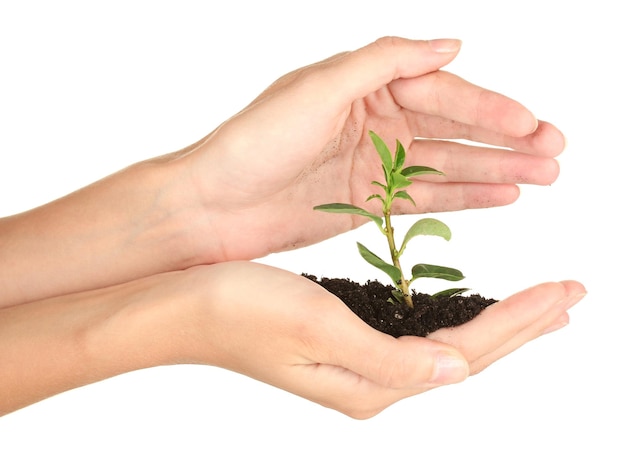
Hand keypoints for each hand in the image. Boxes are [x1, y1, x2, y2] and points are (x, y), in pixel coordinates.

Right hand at [179, 262, 584, 418]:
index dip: (521, 321)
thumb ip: (391, 359)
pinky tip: (462, 303)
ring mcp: (358, 361)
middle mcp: (372, 380)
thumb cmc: (239, 311)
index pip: (467, 351)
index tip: (566, 292)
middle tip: (570, 296)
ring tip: (533, 302)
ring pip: (447, 339)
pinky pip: (417, 329)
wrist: (181, 307)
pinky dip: (453, 311)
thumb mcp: (319, 329)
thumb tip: (456, 367)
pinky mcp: (345, 338)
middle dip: (523, 323)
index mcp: (371, 383)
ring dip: (494, 318)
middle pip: (467, 351)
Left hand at [188, 37, 564, 261]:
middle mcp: (375, 122)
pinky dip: (465, 198)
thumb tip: (450, 43)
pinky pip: (427, 199)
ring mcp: (375, 165)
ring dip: (496, 169)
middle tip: (555, 151)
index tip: (531, 124)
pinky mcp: (370, 204)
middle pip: (454, 128)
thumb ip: (385, 62)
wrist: (215, 206)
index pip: (441, 91)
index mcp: (365, 86)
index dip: (489, 108)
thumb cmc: (254, 141)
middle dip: (506, 139)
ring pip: (448, 165)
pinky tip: (503, 196)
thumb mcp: (320, 87)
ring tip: (544, 175)